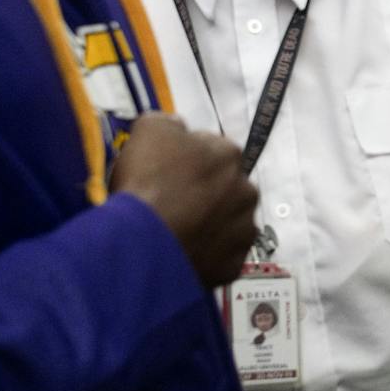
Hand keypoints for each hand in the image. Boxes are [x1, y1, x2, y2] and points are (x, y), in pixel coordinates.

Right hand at [110, 113, 257, 287]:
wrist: (142, 245)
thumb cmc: (147, 182)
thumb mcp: (149, 130)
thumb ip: (170, 123)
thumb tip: (179, 130)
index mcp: (230, 155)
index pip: (212, 149)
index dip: (187, 158)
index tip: (168, 171)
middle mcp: (247, 191)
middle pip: (225, 187)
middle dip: (205, 192)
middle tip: (173, 203)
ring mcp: (243, 232)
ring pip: (227, 223)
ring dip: (209, 225)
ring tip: (176, 232)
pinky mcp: (233, 267)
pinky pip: (220, 257)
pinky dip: (205, 256)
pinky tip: (181, 254)